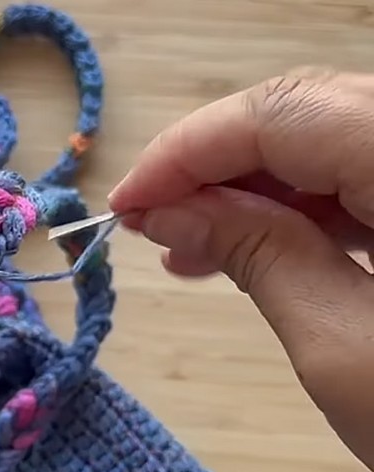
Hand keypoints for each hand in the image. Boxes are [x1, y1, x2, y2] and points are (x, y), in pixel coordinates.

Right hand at [107, 67, 373, 469]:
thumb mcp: (349, 353)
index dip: (190, 148)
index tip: (126, 202)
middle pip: (310, 115)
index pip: (288, 112)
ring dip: (253, 189)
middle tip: (150, 223)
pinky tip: (250, 247)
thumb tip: (169, 208)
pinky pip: (367, 178)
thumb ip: (258, 257)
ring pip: (334, 143)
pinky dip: (303, 208)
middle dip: (215, 165)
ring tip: (188, 248)